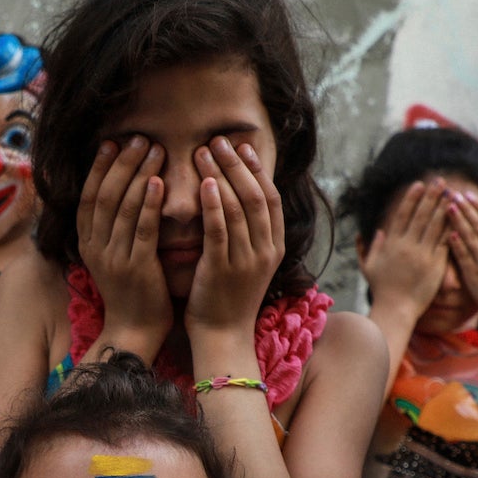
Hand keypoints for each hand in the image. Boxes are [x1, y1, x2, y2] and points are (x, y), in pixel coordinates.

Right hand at [76, 137, 172, 352]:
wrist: (134, 331)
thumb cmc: (130, 291)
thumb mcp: (111, 256)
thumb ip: (112, 227)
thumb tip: (119, 191)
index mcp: (87, 243)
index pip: (88, 196)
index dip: (99, 168)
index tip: (111, 143)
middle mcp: (96, 247)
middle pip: (105, 196)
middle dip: (121, 163)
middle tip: (138, 138)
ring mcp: (115, 258)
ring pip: (124, 207)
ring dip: (139, 174)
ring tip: (154, 150)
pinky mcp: (137, 268)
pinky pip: (143, 229)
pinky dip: (150, 203)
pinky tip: (159, 182)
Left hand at [185, 137, 283, 337]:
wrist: (222, 336)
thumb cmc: (229, 297)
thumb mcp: (248, 261)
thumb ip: (248, 231)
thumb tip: (236, 196)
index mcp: (275, 246)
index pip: (271, 197)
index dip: (257, 169)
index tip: (242, 147)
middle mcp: (265, 250)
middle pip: (255, 195)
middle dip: (236, 164)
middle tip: (217, 141)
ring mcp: (246, 260)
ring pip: (237, 207)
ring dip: (220, 175)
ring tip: (203, 152)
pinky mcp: (222, 269)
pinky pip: (220, 229)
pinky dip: (213, 203)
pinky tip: (204, 183)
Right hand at [362, 181, 449, 325]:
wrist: (396, 309)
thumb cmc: (382, 289)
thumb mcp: (370, 266)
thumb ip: (371, 247)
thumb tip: (378, 232)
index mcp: (392, 244)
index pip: (403, 215)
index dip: (412, 198)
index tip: (419, 184)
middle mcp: (407, 246)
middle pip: (422, 215)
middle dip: (431, 196)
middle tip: (440, 181)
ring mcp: (422, 255)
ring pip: (435, 226)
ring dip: (444, 208)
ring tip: (452, 194)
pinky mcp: (435, 265)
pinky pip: (445, 242)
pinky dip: (451, 228)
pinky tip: (458, 218)